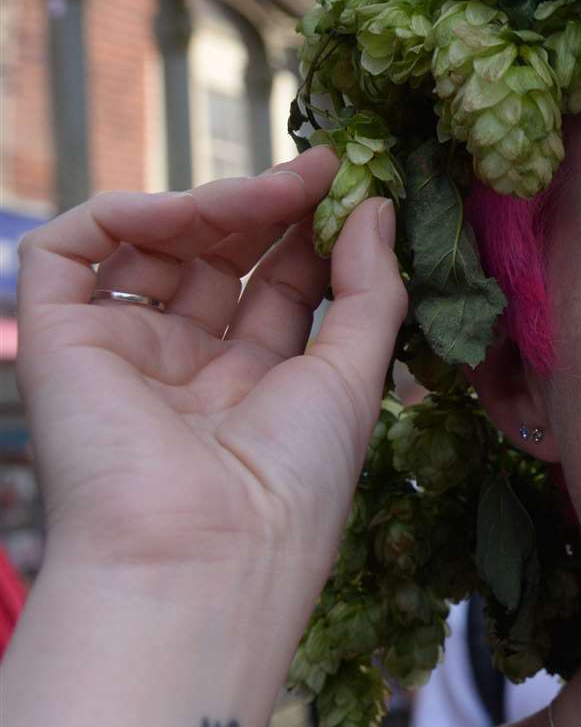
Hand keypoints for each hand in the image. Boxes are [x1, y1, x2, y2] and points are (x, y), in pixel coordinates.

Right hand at [16, 147, 405, 583]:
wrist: (202, 554)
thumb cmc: (290, 483)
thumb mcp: (355, 377)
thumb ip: (368, 289)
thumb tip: (376, 207)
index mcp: (253, 391)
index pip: (280, 287)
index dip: (312, 233)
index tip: (353, 183)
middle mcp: (184, 371)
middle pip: (221, 258)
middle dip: (271, 209)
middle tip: (321, 171)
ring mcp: (121, 353)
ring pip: (154, 244)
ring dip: (217, 205)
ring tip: (279, 191)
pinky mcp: (57, 342)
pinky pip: (68, 252)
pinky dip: (128, 214)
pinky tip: (192, 213)